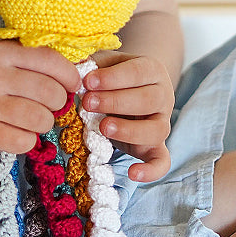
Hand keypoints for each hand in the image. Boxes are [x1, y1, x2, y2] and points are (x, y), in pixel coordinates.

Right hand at [0, 40, 81, 153]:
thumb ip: (30, 58)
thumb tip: (73, 73)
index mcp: (0, 53)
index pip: (50, 60)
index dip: (69, 75)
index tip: (72, 85)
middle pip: (50, 93)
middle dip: (58, 102)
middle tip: (49, 105)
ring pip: (41, 119)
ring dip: (44, 122)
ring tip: (33, 119)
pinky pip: (25, 142)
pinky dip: (28, 140)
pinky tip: (18, 132)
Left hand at [81, 53, 174, 181]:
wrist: (127, 93)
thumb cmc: (112, 76)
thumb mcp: (104, 63)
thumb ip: (92, 64)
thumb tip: (72, 66)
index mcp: (152, 71)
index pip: (139, 72)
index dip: (113, 77)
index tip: (87, 81)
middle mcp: (163, 97)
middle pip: (149, 100)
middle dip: (115, 102)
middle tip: (88, 103)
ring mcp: (162, 123)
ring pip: (157, 130)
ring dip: (129, 130)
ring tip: (102, 127)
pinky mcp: (157, 148)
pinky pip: (162, 162)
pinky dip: (150, 170)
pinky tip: (132, 173)